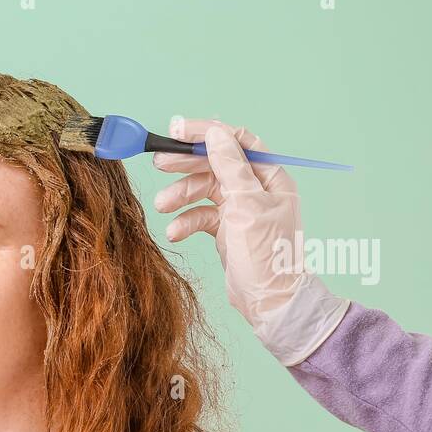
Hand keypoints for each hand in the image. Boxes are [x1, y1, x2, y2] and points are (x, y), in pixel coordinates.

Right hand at [152, 118, 347, 365]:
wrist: (270, 301)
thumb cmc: (267, 254)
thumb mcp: (247, 204)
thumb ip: (230, 166)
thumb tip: (216, 133)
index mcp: (270, 176)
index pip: (235, 142)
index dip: (206, 134)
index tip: (177, 130)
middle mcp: (256, 189)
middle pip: (216, 164)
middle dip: (187, 165)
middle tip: (160, 164)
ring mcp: (241, 209)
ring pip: (205, 190)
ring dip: (181, 196)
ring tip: (161, 205)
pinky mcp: (227, 230)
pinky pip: (202, 216)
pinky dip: (187, 221)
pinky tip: (175, 232)